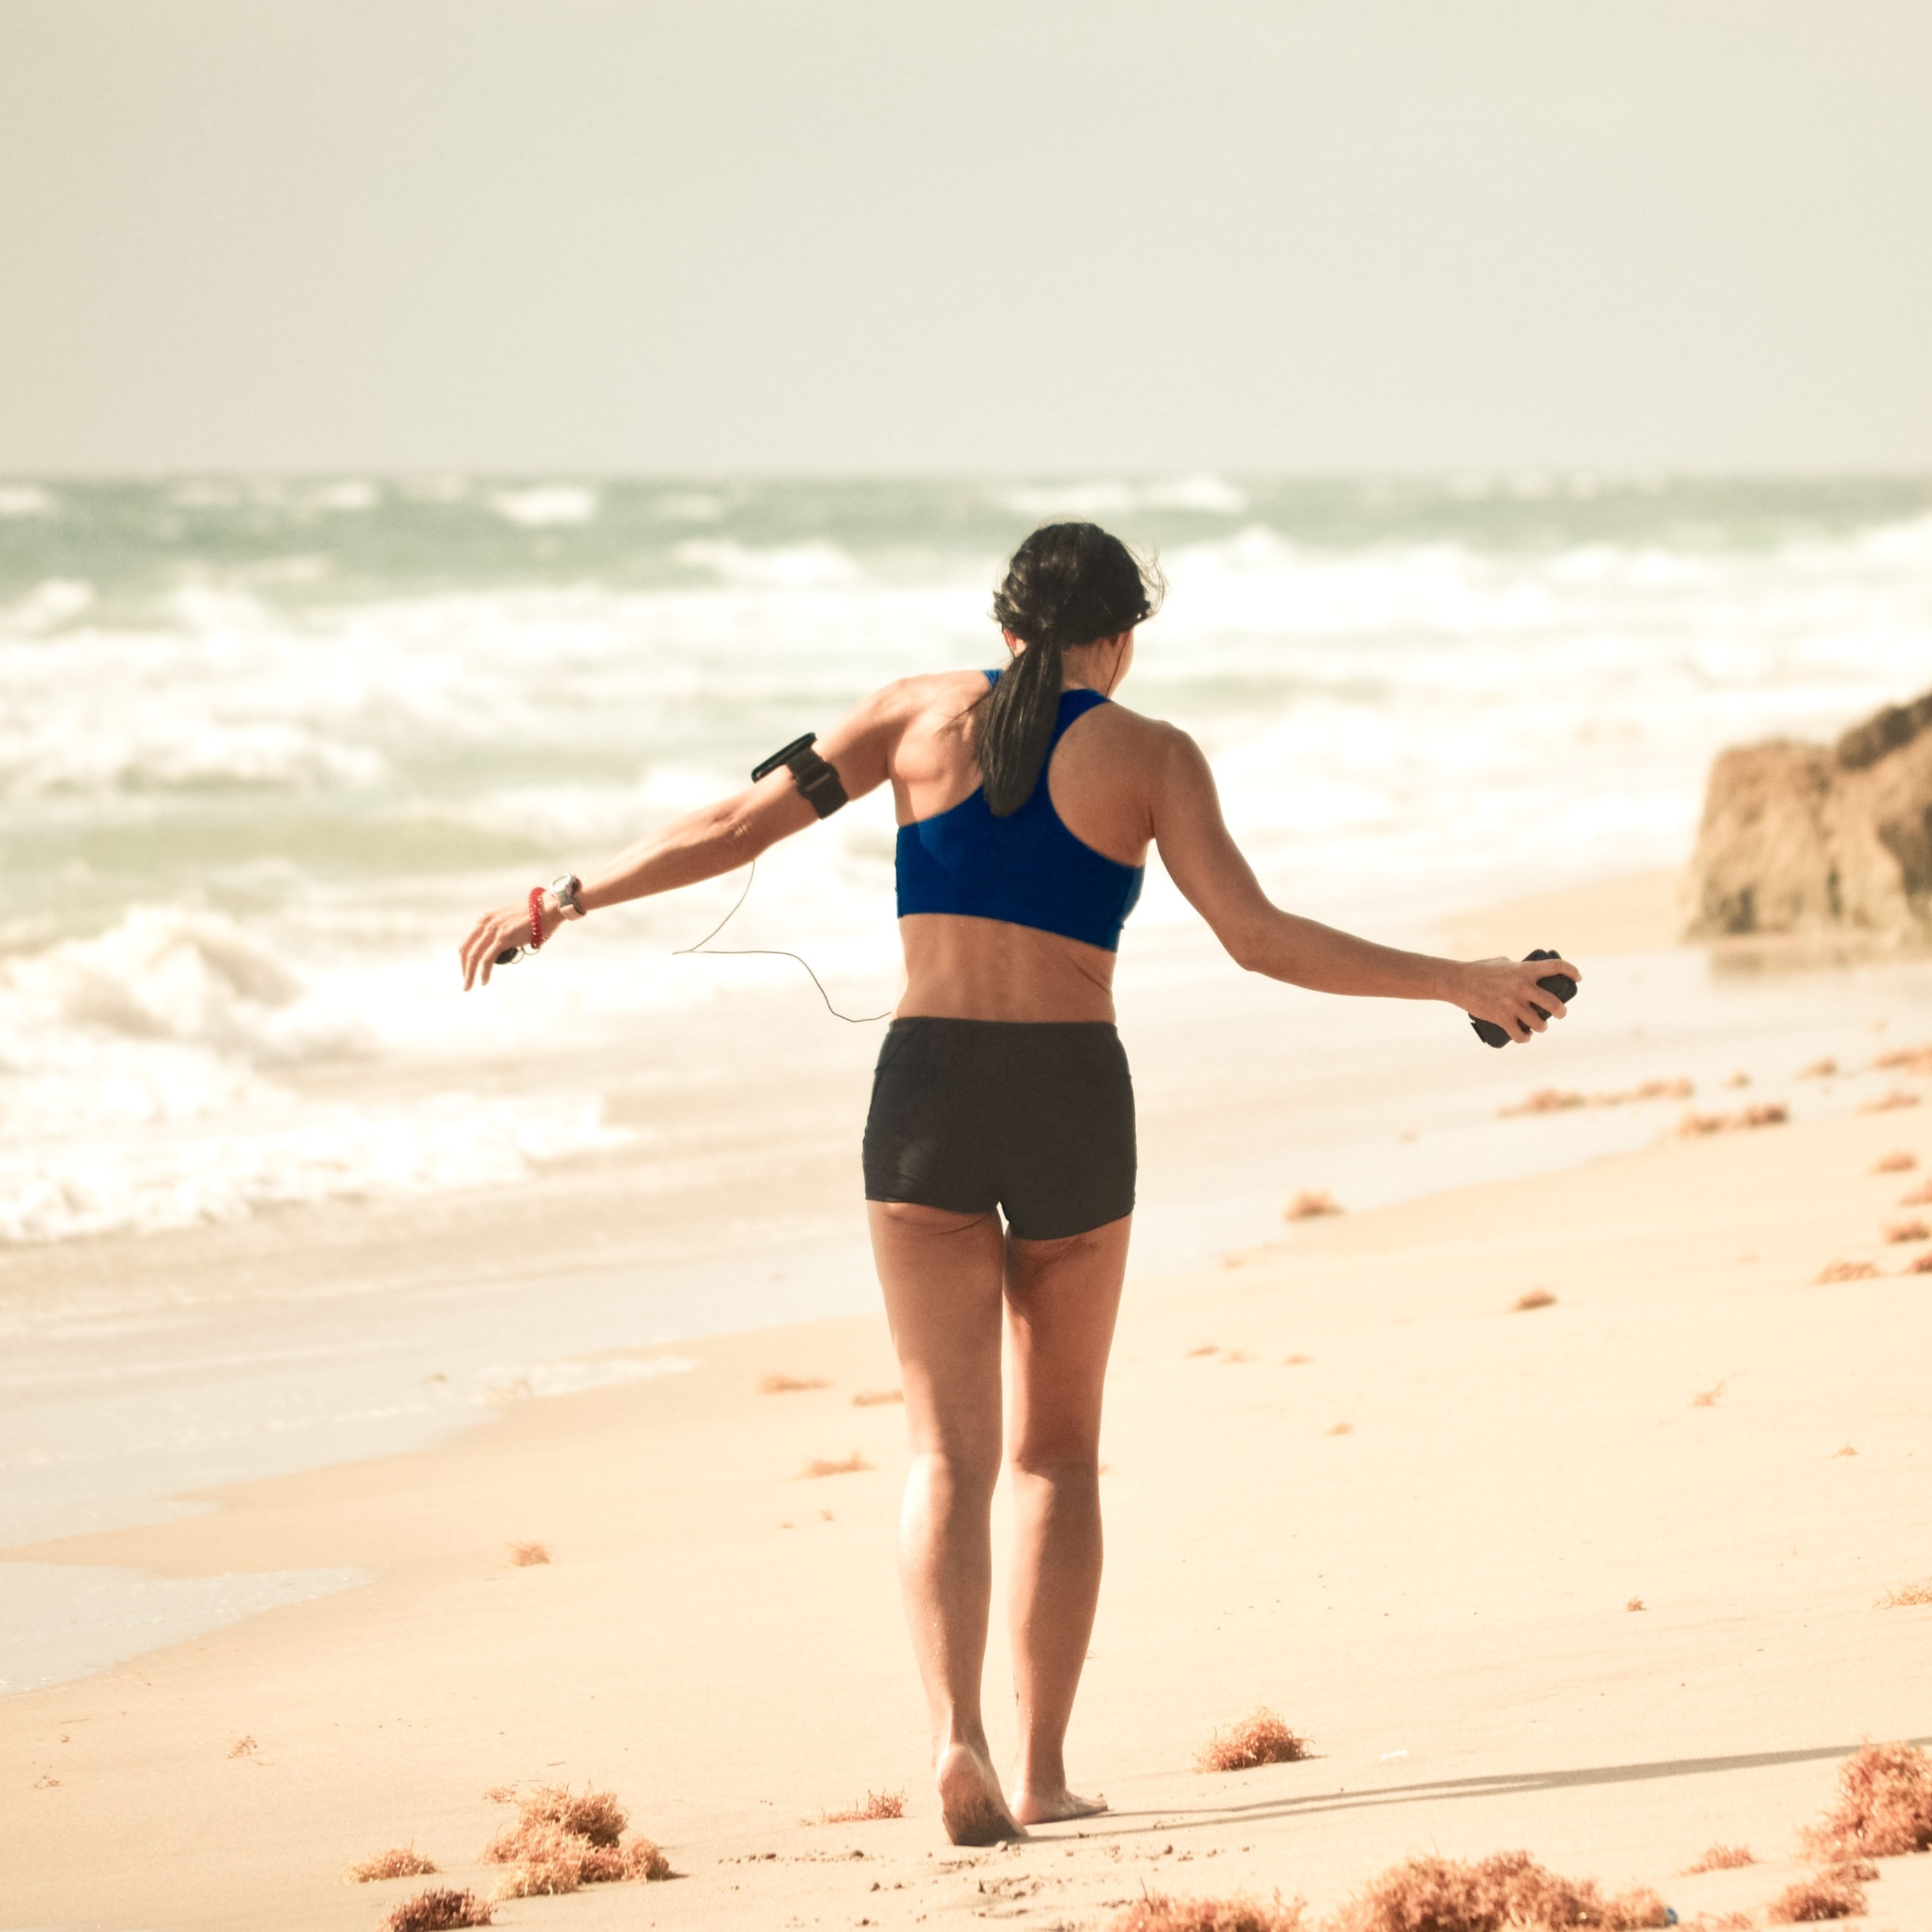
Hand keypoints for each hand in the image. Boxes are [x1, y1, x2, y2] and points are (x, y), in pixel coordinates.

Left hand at [459, 891, 558, 989]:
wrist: (547, 908)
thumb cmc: (534, 916)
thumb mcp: (510, 921)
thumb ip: (502, 931)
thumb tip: (503, 946)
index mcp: (485, 919)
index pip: (468, 941)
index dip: (464, 958)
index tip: (467, 970)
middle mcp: (485, 923)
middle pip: (466, 950)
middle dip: (464, 968)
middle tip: (466, 983)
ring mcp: (493, 930)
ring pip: (474, 956)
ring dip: (469, 974)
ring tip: (469, 986)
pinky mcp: (503, 938)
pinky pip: (487, 959)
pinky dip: (484, 972)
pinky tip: (484, 981)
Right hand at [1456, 954, 1580, 1042]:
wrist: (1458, 982)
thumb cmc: (1479, 970)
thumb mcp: (1502, 963)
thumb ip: (1518, 969)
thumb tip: (1527, 976)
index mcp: (1524, 970)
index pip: (1556, 968)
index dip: (1571, 971)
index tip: (1577, 978)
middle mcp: (1522, 988)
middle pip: (1554, 1003)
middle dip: (1561, 1011)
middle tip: (1559, 1013)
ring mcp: (1513, 1004)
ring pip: (1539, 1023)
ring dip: (1541, 1027)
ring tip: (1539, 1027)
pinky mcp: (1502, 1018)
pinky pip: (1520, 1035)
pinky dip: (1524, 1038)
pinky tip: (1524, 1037)